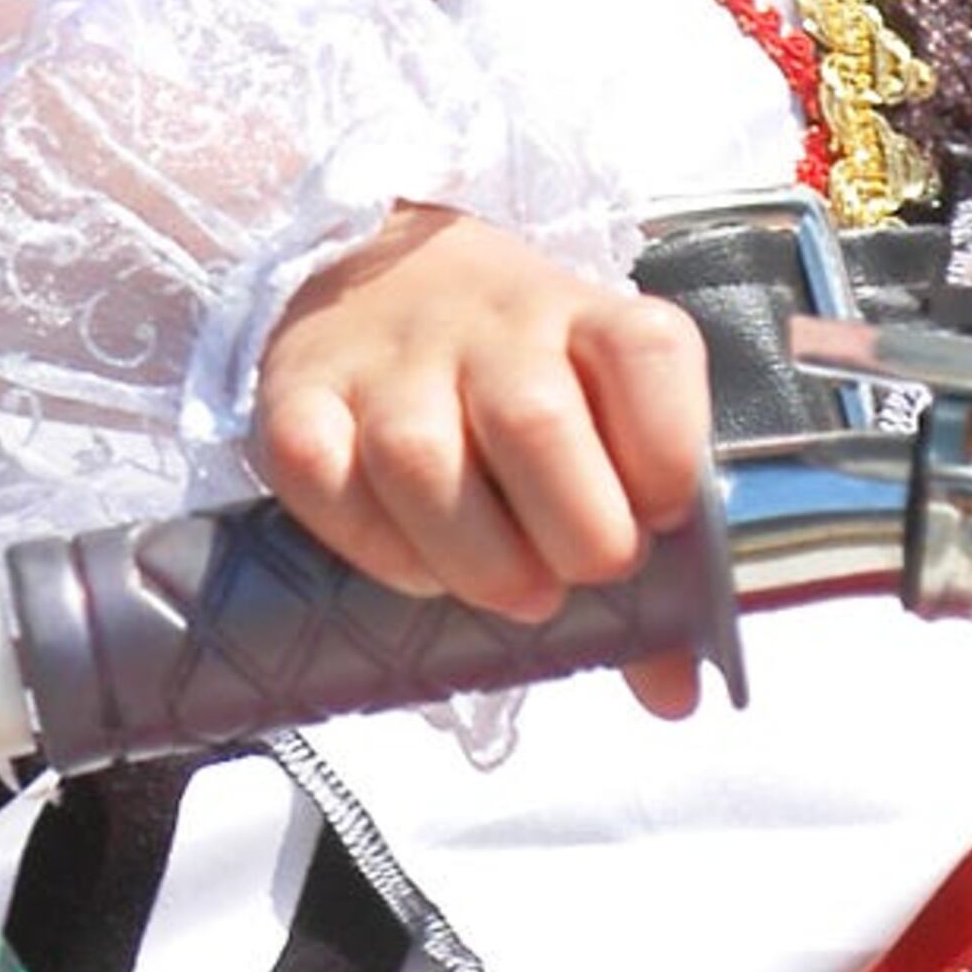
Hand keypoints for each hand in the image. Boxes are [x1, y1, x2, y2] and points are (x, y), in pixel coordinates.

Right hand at [253, 204, 712, 704]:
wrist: (384, 279)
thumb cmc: (519, 383)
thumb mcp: (603, 424)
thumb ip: (649, 553)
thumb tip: (674, 693)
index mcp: (587, 319)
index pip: (645, 353)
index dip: (667, 453)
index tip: (660, 514)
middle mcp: (488, 324)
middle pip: (534, 421)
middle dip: (576, 534)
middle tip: (577, 575)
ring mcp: (385, 358)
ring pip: (420, 458)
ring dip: (476, 558)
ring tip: (508, 589)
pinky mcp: (297, 393)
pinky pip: (322, 474)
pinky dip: (374, 545)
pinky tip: (416, 564)